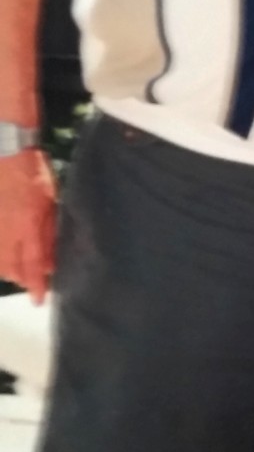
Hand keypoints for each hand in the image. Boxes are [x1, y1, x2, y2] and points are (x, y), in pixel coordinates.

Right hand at [0, 150, 56, 303]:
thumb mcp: (50, 201)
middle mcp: (6, 231)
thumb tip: (49, 257)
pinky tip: (4, 257)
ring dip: (7, 268)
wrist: (5, 152)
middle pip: (10, 266)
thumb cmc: (33, 173)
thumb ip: (49, 231)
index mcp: (28, 226)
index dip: (35, 284)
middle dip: (20, 277)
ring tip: (16, 272)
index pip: (32, 264)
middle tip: (30, 283)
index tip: (38, 299)